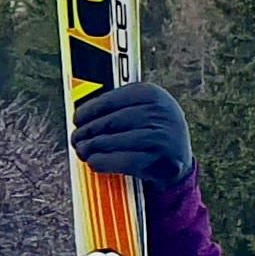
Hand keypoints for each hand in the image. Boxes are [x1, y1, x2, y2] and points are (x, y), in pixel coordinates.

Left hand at [70, 80, 192, 191]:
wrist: (178, 156)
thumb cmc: (151, 129)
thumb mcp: (142, 108)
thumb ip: (117, 106)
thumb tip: (81, 112)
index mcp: (151, 94)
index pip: (111, 100)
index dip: (89, 110)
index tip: (77, 118)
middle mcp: (158, 112)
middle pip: (110, 121)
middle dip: (87, 131)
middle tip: (76, 138)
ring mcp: (161, 136)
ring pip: (113, 141)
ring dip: (91, 147)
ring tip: (82, 150)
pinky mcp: (160, 159)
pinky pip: (122, 161)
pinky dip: (103, 162)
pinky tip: (94, 161)